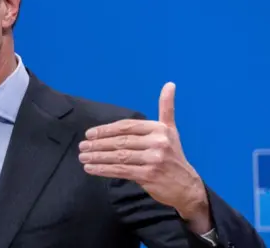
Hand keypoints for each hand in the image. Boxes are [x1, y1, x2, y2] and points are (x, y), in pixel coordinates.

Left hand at [78, 82, 211, 232]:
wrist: (186, 186)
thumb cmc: (173, 155)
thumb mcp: (171, 130)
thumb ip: (166, 108)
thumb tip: (170, 83)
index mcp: (159, 129)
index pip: (127, 126)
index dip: (106, 129)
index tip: (89, 133)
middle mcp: (158, 142)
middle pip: (121, 141)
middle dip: (98, 144)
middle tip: (82, 146)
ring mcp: (154, 159)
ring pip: (119, 156)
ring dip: (98, 157)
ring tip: (83, 157)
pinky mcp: (149, 175)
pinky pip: (121, 170)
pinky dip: (104, 170)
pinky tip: (91, 169)